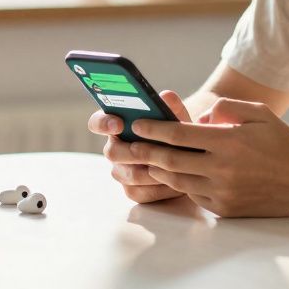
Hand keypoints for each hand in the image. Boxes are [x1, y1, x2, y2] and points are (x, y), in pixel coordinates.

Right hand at [88, 89, 191, 204]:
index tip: (118, 123)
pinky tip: (175, 183)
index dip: (104, 123)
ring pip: (126, 175)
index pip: (98, 122)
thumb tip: (167, 96)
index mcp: (118, 125)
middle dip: (130, 152)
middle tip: (146, 150)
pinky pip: (139, 192)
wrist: (190, 158)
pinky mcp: (133, 190)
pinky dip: (157, 188)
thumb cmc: (177, 133)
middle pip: (112, 152)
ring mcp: (122, 171)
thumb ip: (172, 107)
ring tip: (169, 166)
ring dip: (148, 171)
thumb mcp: (177, 119)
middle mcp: (116, 149)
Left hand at [128, 98, 288, 217]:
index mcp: (229, 142)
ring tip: (147, 159)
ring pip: (179, 181)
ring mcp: (223, 192)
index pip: (180, 134)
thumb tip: (201, 117)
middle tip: (129, 144)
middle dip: (146, 151)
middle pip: (171, 161)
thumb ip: (226, 107)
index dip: (154, 128)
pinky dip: (183, 183)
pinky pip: (194, 194)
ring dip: (159, 170)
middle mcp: (223, 169)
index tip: (138, 124)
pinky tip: (176, 174)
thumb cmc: (281, 141)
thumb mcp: (258, 112)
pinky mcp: (225, 208)